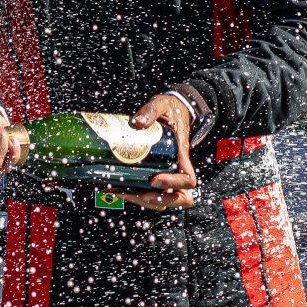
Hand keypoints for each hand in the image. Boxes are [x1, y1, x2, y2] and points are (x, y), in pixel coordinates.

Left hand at [115, 89, 200, 210]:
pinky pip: (151, 192)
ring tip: (124, 193)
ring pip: (163, 200)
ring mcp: (167, 174)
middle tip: (137, 193)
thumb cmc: (171, 110)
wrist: (173, 110)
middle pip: (178, 197)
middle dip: (157, 200)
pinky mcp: (157, 174)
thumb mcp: (162, 104)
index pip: (187, 179)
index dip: (173, 184)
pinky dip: (137, 195)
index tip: (155, 179)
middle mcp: (177, 169)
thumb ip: (151, 110)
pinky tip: (120, 189)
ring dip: (144, 201)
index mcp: (182, 155)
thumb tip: (137, 122)